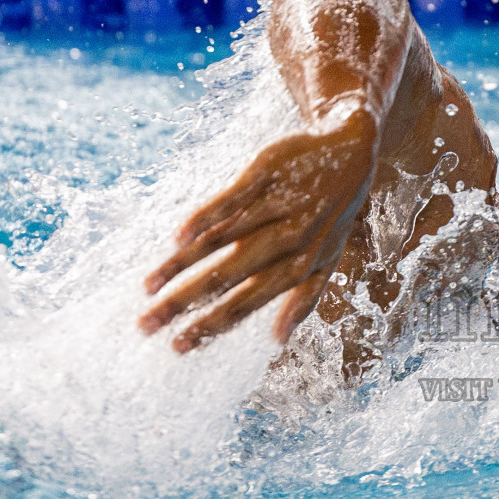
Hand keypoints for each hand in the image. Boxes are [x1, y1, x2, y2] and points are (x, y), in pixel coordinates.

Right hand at [138, 107, 378, 351]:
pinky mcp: (265, 173)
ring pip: (220, 240)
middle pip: (226, 278)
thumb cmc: (333, 215)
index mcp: (299, 266)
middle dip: (183, 303)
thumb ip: (304, 300)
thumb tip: (279, 341)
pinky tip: (177, 238)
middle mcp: (286, 240)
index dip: (211, 326)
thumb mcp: (328, 260)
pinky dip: (204, 218)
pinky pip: (230, 199)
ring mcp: (275, 206)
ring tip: (147, 286)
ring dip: (181, 265)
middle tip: (145, 325)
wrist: (353, 151)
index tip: (177, 347)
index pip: (246, 304)